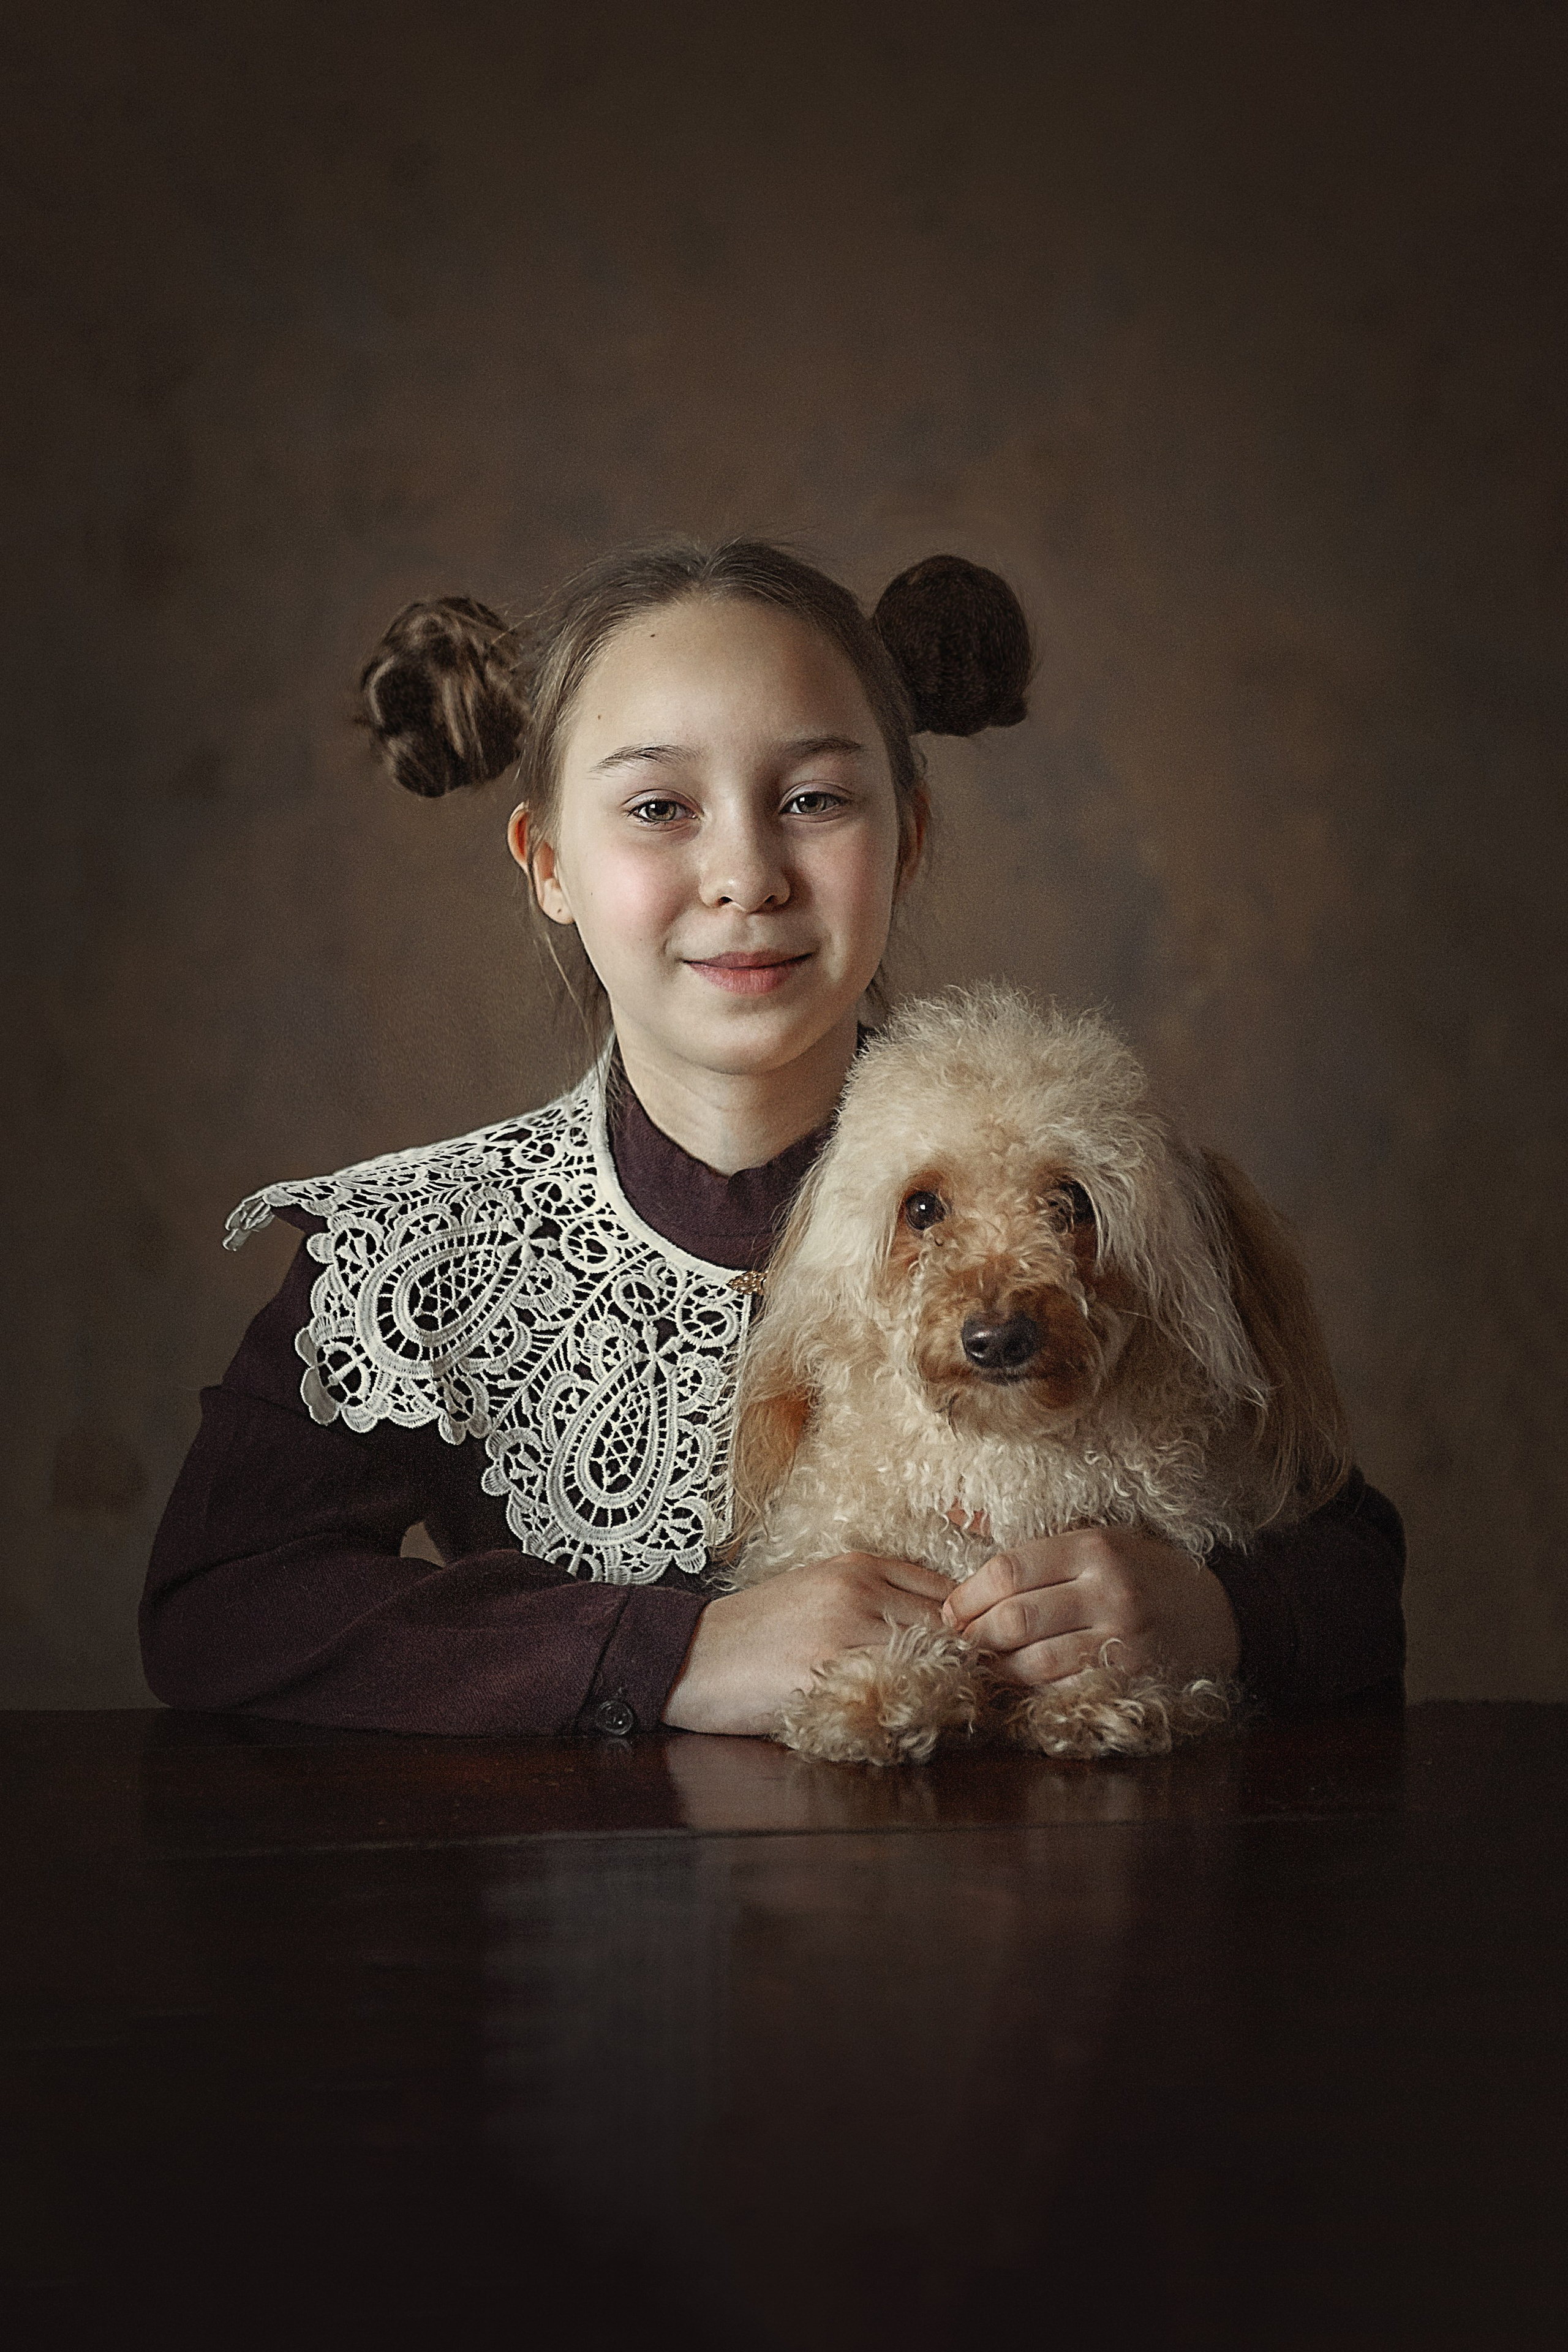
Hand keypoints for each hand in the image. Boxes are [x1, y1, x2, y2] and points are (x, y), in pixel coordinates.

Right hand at [662, 1554, 951, 1735]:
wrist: (688, 1656)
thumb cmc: (755, 1632)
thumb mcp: (819, 1594)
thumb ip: (874, 1601)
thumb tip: (941, 1629)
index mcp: (858, 1566)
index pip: (948, 1591)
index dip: (970, 1631)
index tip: (978, 1661)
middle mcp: (857, 1589)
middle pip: (948, 1625)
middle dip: (968, 1663)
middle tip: (981, 1697)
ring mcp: (842, 1629)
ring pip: (929, 1659)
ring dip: (945, 1690)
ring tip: (951, 1717)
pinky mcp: (824, 1672)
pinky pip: (890, 1692)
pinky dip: (908, 1712)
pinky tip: (906, 1728)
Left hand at [939, 1527, 1239, 1687]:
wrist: (1224, 1614)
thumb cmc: (1146, 1573)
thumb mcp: (1098, 1539)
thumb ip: (1033, 1542)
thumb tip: (954, 1517)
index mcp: (1095, 1546)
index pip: (1010, 1568)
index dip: (968, 1593)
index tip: (952, 1607)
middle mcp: (1108, 1589)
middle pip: (1014, 1617)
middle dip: (974, 1634)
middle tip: (959, 1641)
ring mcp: (1123, 1636)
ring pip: (1034, 1659)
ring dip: (997, 1667)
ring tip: (981, 1664)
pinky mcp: (1133, 1677)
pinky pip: (1066, 1687)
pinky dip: (1032, 1689)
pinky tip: (1018, 1683)